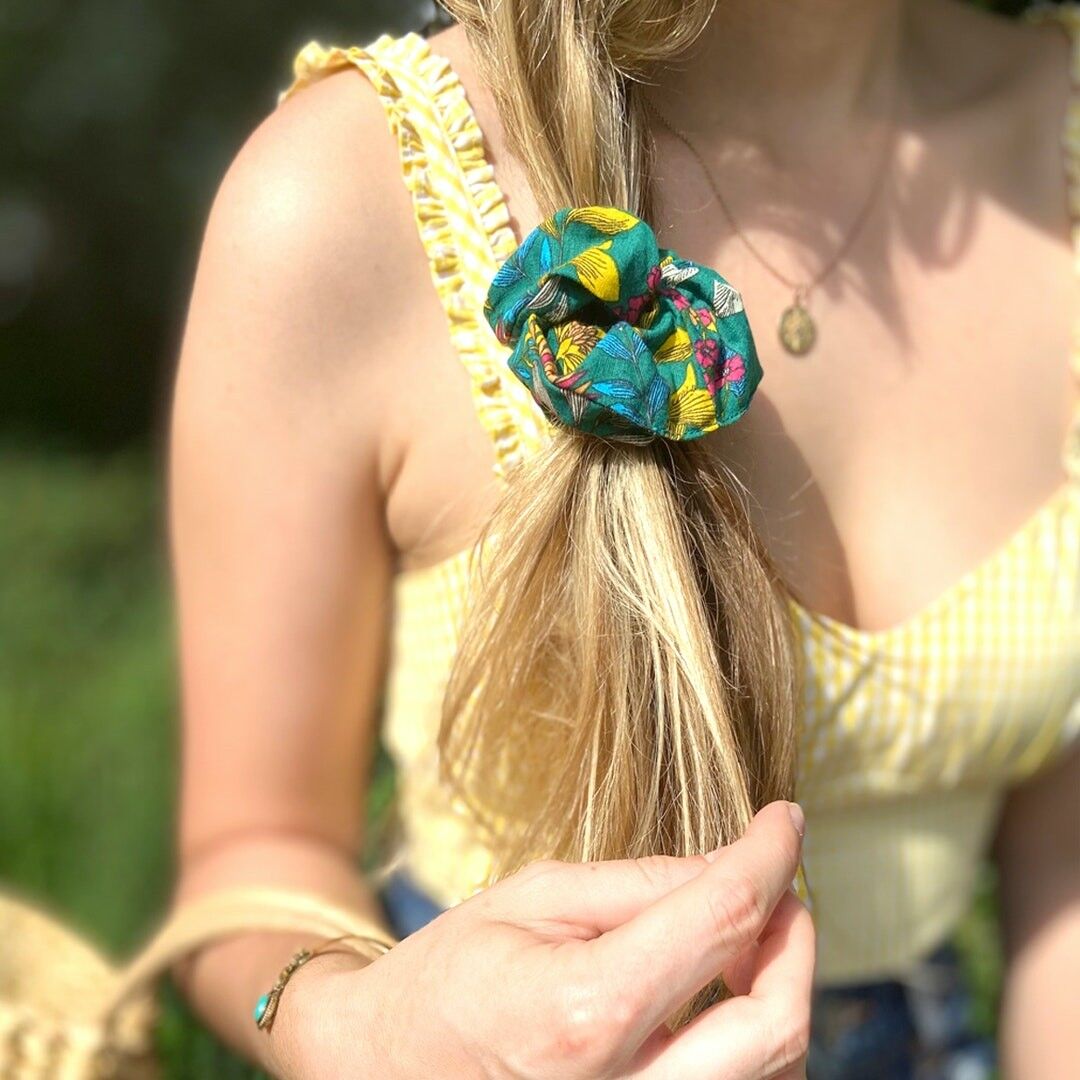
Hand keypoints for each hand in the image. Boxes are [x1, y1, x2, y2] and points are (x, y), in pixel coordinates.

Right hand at [275, 801, 812, 1078]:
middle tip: (775, 887)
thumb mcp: (535, 898)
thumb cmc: (451, 974)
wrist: (385, 1067)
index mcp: (586, 1010)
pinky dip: (750, 1038)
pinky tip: (713, 995)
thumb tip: (734, 866)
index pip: (721, 918)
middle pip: (775, 1024)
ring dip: (777, 990)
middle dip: (793, 939)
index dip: (768, 857)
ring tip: (736, 937)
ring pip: (771, 1071)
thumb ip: (641, 883)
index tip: (784, 821)